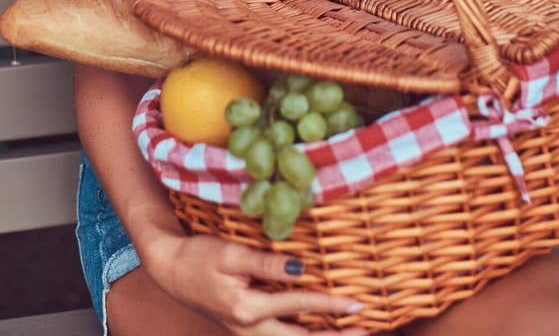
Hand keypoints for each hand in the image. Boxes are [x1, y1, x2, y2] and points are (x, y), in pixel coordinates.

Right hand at [146, 232, 367, 334]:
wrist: (170, 268)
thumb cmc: (199, 255)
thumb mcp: (231, 253)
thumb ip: (267, 263)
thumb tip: (303, 268)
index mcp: (248, 309)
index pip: (299, 307)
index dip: (331, 306)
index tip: (357, 304)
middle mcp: (250, 327)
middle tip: (364, 331)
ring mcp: (247, 331)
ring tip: (349, 333)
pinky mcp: (245, 326)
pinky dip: (300, 335)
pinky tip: (315, 329)